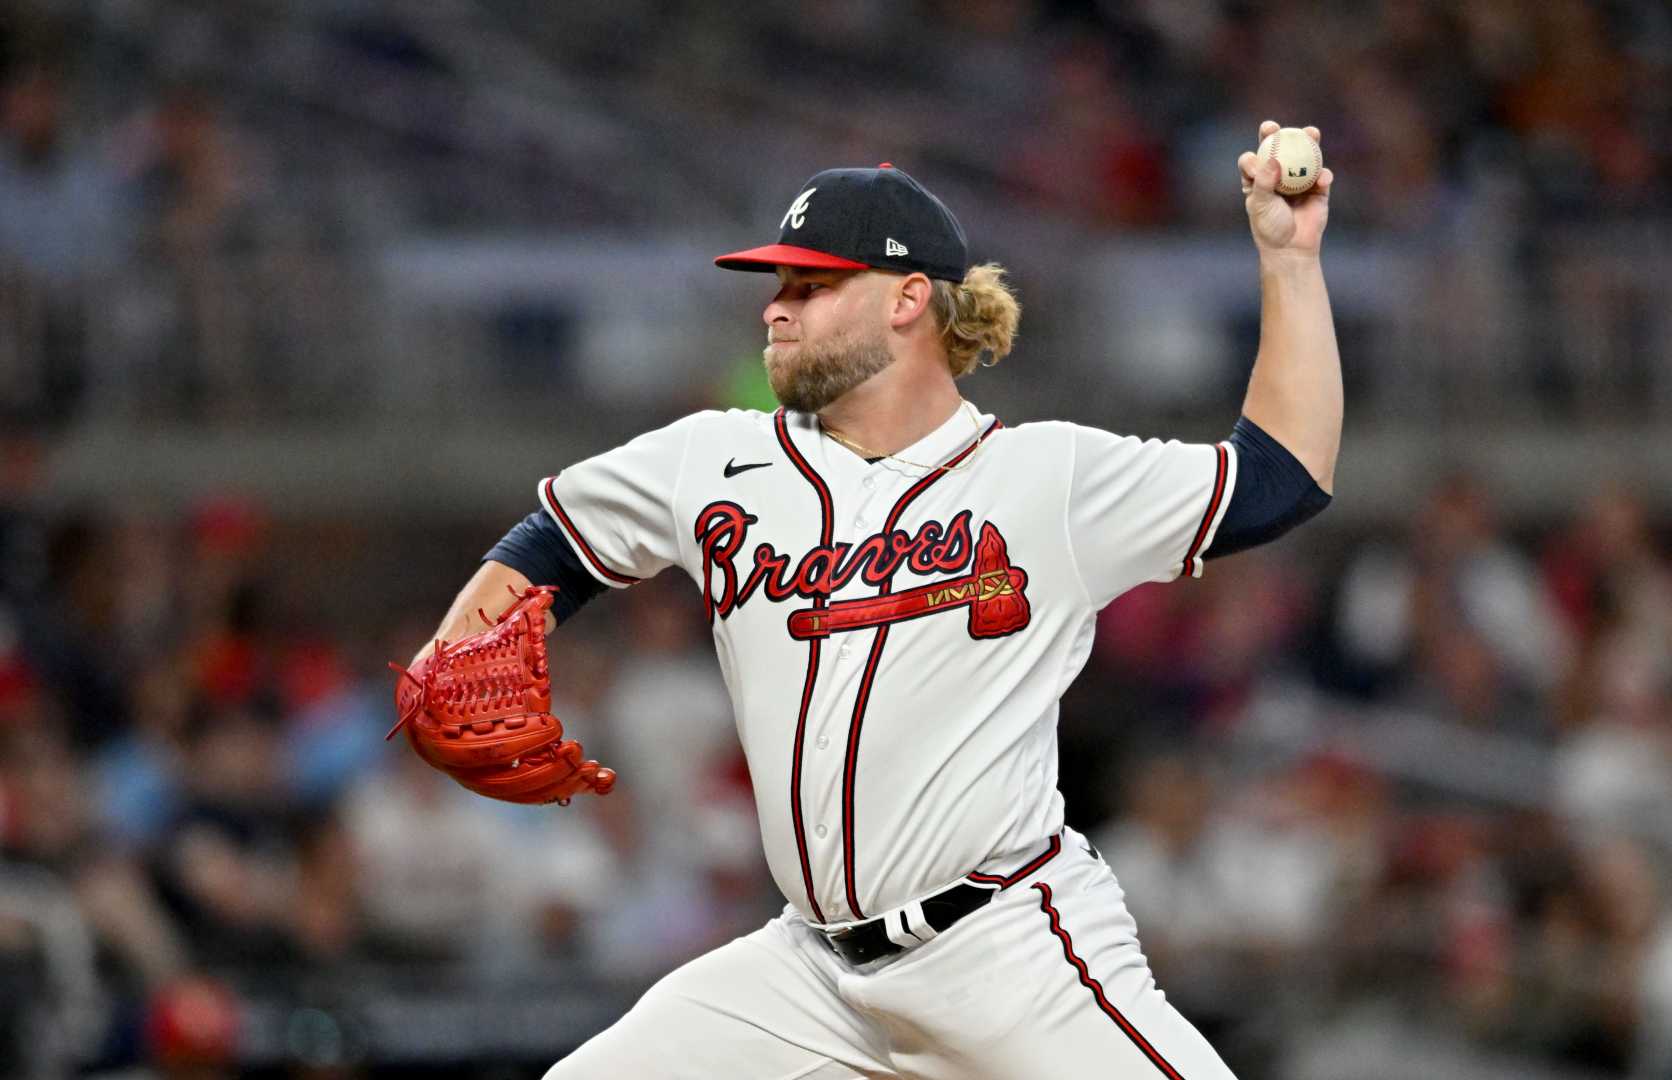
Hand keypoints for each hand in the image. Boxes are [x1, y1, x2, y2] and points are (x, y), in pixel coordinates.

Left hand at [1238, 120, 1332, 258]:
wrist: (1291, 248)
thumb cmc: (1270, 227)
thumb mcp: (1260, 205)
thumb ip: (1264, 182)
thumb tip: (1273, 159)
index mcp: (1258, 180)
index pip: (1253, 160)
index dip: (1253, 152)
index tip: (1255, 154)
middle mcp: (1278, 176)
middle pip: (1279, 149)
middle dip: (1277, 134)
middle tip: (1275, 127)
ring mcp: (1299, 180)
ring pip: (1305, 156)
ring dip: (1309, 141)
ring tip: (1311, 132)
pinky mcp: (1318, 188)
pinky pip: (1322, 176)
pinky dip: (1323, 175)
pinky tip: (1322, 177)